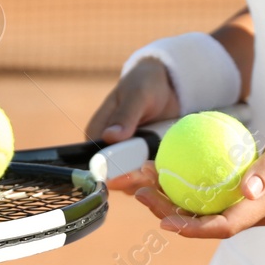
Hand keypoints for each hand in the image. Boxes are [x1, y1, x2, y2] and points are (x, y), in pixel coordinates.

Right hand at [85, 59, 180, 192]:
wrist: (168, 84)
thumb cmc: (146, 83)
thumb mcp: (138, 95)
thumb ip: (125, 115)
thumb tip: (111, 136)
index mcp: (97, 134)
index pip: (98, 163)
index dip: (114, 172)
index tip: (135, 171)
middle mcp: (108, 149)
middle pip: (115, 176)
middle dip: (134, 179)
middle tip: (153, 171)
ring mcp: (126, 158)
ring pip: (131, 181)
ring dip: (147, 181)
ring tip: (162, 170)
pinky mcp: (143, 161)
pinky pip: (147, 177)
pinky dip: (157, 178)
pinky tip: (168, 172)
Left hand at [131, 103, 264, 238]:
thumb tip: (247, 190)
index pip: (224, 226)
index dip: (192, 229)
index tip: (163, 221)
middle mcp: (256, 211)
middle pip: (206, 222)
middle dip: (170, 213)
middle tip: (140, 191)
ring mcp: (249, 203)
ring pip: (204, 209)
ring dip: (172, 199)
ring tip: (144, 179)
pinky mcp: (243, 192)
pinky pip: (209, 194)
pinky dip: (186, 184)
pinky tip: (165, 167)